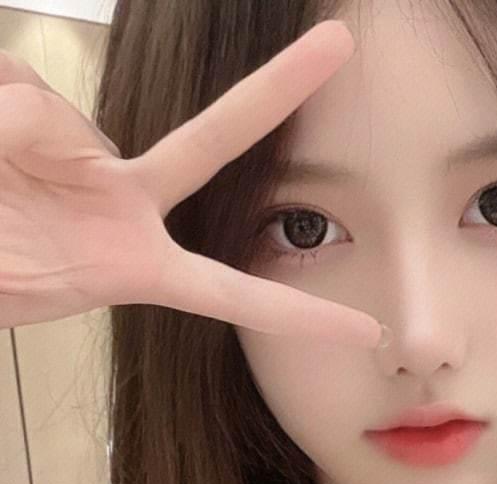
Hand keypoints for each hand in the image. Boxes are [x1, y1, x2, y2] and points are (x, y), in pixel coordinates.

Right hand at [0, 21, 384, 348]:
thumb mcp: (25, 279)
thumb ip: (52, 193)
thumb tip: (42, 122)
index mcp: (139, 264)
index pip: (236, 291)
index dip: (300, 314)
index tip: (368, 333)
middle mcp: (127, 201)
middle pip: (216, 139)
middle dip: (279, 91)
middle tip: (343, 42)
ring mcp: (85, 154)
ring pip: (61, 113)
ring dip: (14, 139)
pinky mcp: (32, 110)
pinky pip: (16, 87)